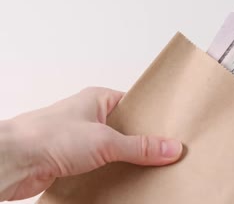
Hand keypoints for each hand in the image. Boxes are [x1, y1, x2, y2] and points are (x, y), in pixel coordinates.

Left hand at [0, 87, 182, 200]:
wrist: (13, 161)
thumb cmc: (47, 136)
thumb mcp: (105, 140)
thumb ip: (139, 147)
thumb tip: (169, 148)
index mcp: (99, 100)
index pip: (135, 105)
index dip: (153, 118)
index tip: (172, 131)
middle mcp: (90, 117)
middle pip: (126, 129)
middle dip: (143, 143)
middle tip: (164, 153)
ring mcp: (81, 139)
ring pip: (114, 149)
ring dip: (127, 160)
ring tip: (149, 169)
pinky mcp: (73, 160)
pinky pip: (101, 165)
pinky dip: (112, 173)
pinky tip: (125, 180)